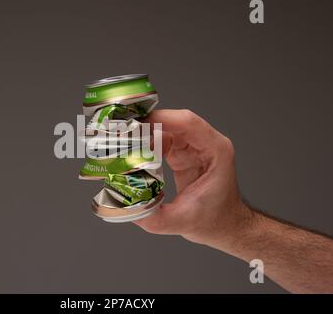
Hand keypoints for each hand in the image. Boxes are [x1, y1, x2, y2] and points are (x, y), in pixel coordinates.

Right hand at [135, 110, 251, 246]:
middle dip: (146, 125)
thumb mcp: (181, 222)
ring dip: (143, 134)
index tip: (137, 125)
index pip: (188, 123)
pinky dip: (144, 144)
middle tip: (122, 135)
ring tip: (122, 144)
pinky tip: (131, 153)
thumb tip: (124, 207)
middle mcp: (205, 144)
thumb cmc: (215, 220)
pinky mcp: (181, 153)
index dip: (161, 119)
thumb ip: (152, 217)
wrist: (224, 225)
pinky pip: (160, 140)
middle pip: (172, 122)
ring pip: (164, 129)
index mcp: (215, 151)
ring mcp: (193, 146)